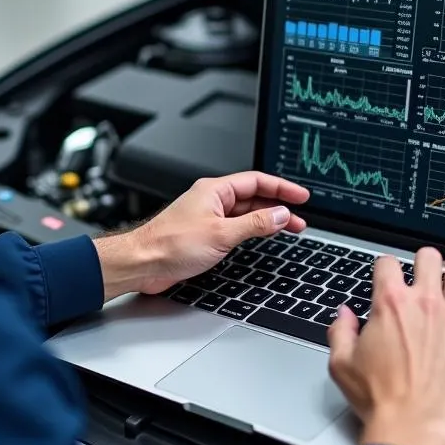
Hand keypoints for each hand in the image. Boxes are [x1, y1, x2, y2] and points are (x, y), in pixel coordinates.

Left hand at [94, 172, 309, 300]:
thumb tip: (279, 214)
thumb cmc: (169, 244)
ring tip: (288, 228)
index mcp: (214, 191)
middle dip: (278, 206)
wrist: (143, 263)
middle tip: (299, 217)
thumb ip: (254, 224)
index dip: (282, 187)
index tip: (301, 196)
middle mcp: (211, 200)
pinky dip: (253, 230)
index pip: (256, 181)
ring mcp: (208, 217)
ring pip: (245, 213)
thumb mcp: (221, 234)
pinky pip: (236, 227)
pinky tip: (262, 237)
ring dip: (267, 219)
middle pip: (253, 197)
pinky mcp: (205, 234)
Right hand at [326, 247, 444, 444]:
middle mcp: (425, 304)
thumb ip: (341, 332)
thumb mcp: (342, 364)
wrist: (414, 428)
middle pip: (429, 257)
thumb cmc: (380, 400)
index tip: (384, 277)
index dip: (383, 268)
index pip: (387, 262)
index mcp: (390, 304)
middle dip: (421, 262)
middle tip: (418, 275)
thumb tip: (344, 317)